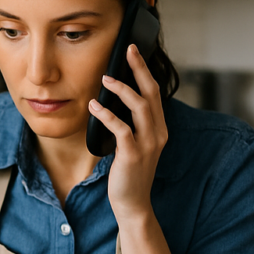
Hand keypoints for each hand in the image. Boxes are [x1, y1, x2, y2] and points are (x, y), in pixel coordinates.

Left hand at [87, 44, 168, 223]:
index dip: (144, 71)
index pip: (154, 92)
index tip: (133, 52)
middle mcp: (158, 133)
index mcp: (159, 128)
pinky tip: (94, 106)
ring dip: (122, 89)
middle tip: (127, 50)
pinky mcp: (133, 155)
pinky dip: (107, 115)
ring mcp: (147, 144)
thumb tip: (113, 102)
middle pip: (151, 92)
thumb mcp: (134, 145)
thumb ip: (131, 125)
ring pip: (140, 106)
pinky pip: (122, 128)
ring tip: (105, 78)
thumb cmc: (128, 173)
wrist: (132, 203)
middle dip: (139, 68)